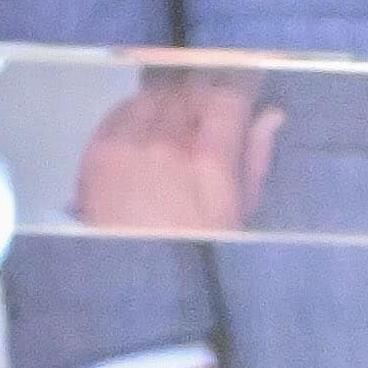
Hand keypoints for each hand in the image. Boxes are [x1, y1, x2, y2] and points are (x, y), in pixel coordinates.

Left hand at [70, 62, 281, 240]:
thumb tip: (270, 117)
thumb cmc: (195, 252)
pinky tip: (146, 128)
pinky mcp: (98, 149)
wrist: (133, 284)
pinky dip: (138, 111)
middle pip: (191, 88)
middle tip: (210, 104)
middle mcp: (168, 141)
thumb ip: (253, 159)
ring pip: (156, 94)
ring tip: (178, 118)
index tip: (245, 83)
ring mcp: (129, 143)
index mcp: (211, 160)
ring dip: (172, 99)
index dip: (240, 82)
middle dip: (205, 91)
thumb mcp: (238, 214)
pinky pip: (122, 109)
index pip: (229, 94)